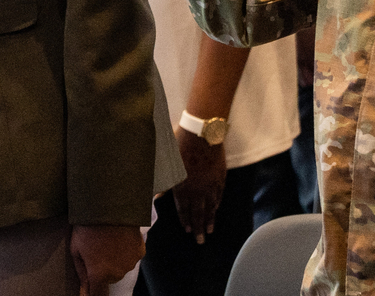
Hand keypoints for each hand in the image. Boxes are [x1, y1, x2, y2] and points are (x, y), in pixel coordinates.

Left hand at [71, 224, 143, 294]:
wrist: (109, 205)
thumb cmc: (88, 226)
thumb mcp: (76, 249)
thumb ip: (82, 273)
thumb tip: (85, 291)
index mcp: (99, 274)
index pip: (98, 295)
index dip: (94, 293)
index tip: (92, 289)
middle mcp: (117, 273)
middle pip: (109, 279)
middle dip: (103, 269)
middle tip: (96, 250)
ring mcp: (130, 262)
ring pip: (121, 267)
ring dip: (115, 260)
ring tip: (107, 240)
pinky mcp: (140, 251)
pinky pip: (131, 256)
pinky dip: (126, 251)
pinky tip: (119, 237)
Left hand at [172, 126, 226, 243]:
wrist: (202, 133)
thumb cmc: (179, 144)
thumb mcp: (166, 162)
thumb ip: (161, 180)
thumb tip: (153, 194)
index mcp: (183, 187)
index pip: (184, 209)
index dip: (186, 220)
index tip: (188, 231)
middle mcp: (198, 190)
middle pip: (199, 212)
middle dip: (199, 228)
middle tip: (201, 241)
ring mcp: (211, 184)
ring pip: (211, 206)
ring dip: (210, 220)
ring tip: (210, 230)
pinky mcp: (220, 177)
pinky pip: (219, 195)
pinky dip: (217, 204)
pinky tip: (216, 209)